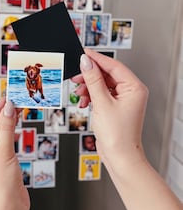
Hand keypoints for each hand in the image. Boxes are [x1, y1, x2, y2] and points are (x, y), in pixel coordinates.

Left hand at [0, 99, 29, 209]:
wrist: (9, 209)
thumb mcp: (3, 152)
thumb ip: (6, 128)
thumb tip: (8, 109)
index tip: (6, 100)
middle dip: (2, 116)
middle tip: (14, 103)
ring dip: (8, 123)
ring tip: (17, 111)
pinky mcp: (1, 160)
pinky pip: (5, 141)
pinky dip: (11, 133)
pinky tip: (16, 126)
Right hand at [71, 48, 148, 167]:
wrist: (119, 156)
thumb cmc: (118, 135)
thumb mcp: (102, 103)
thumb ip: (93, 80)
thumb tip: (86, 62)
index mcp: (134, 88)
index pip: (113, 66)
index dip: (96, 59)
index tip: (83, 54)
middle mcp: (130, 92)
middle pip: (106, 75)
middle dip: (89, 76)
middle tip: (76, 76)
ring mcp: (122, 99)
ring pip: (101, 84)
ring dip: (88, 88)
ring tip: (79, 93)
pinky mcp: (114, 106)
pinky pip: (100, 94)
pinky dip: (90, 96)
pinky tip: (84, 102)